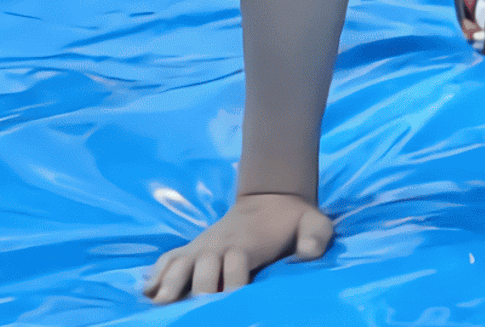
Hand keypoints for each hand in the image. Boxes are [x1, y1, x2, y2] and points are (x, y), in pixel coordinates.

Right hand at [142, 194, 332, 302]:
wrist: (271, 196)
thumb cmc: (292, 220)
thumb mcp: (314, 223)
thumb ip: (316, 236)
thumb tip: (306, 255)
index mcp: (247, 244)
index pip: (236, 264)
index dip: (234, 281)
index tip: (232, 300)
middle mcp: (219, 245)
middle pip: (202, 269)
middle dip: (198, 289)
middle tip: (191, 311)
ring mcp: (202, 246)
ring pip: (180, 264)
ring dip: (169, 284)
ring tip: (159, 305)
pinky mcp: (191, 249)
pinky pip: (168, 259)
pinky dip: (155, 274)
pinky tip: (146, 293)